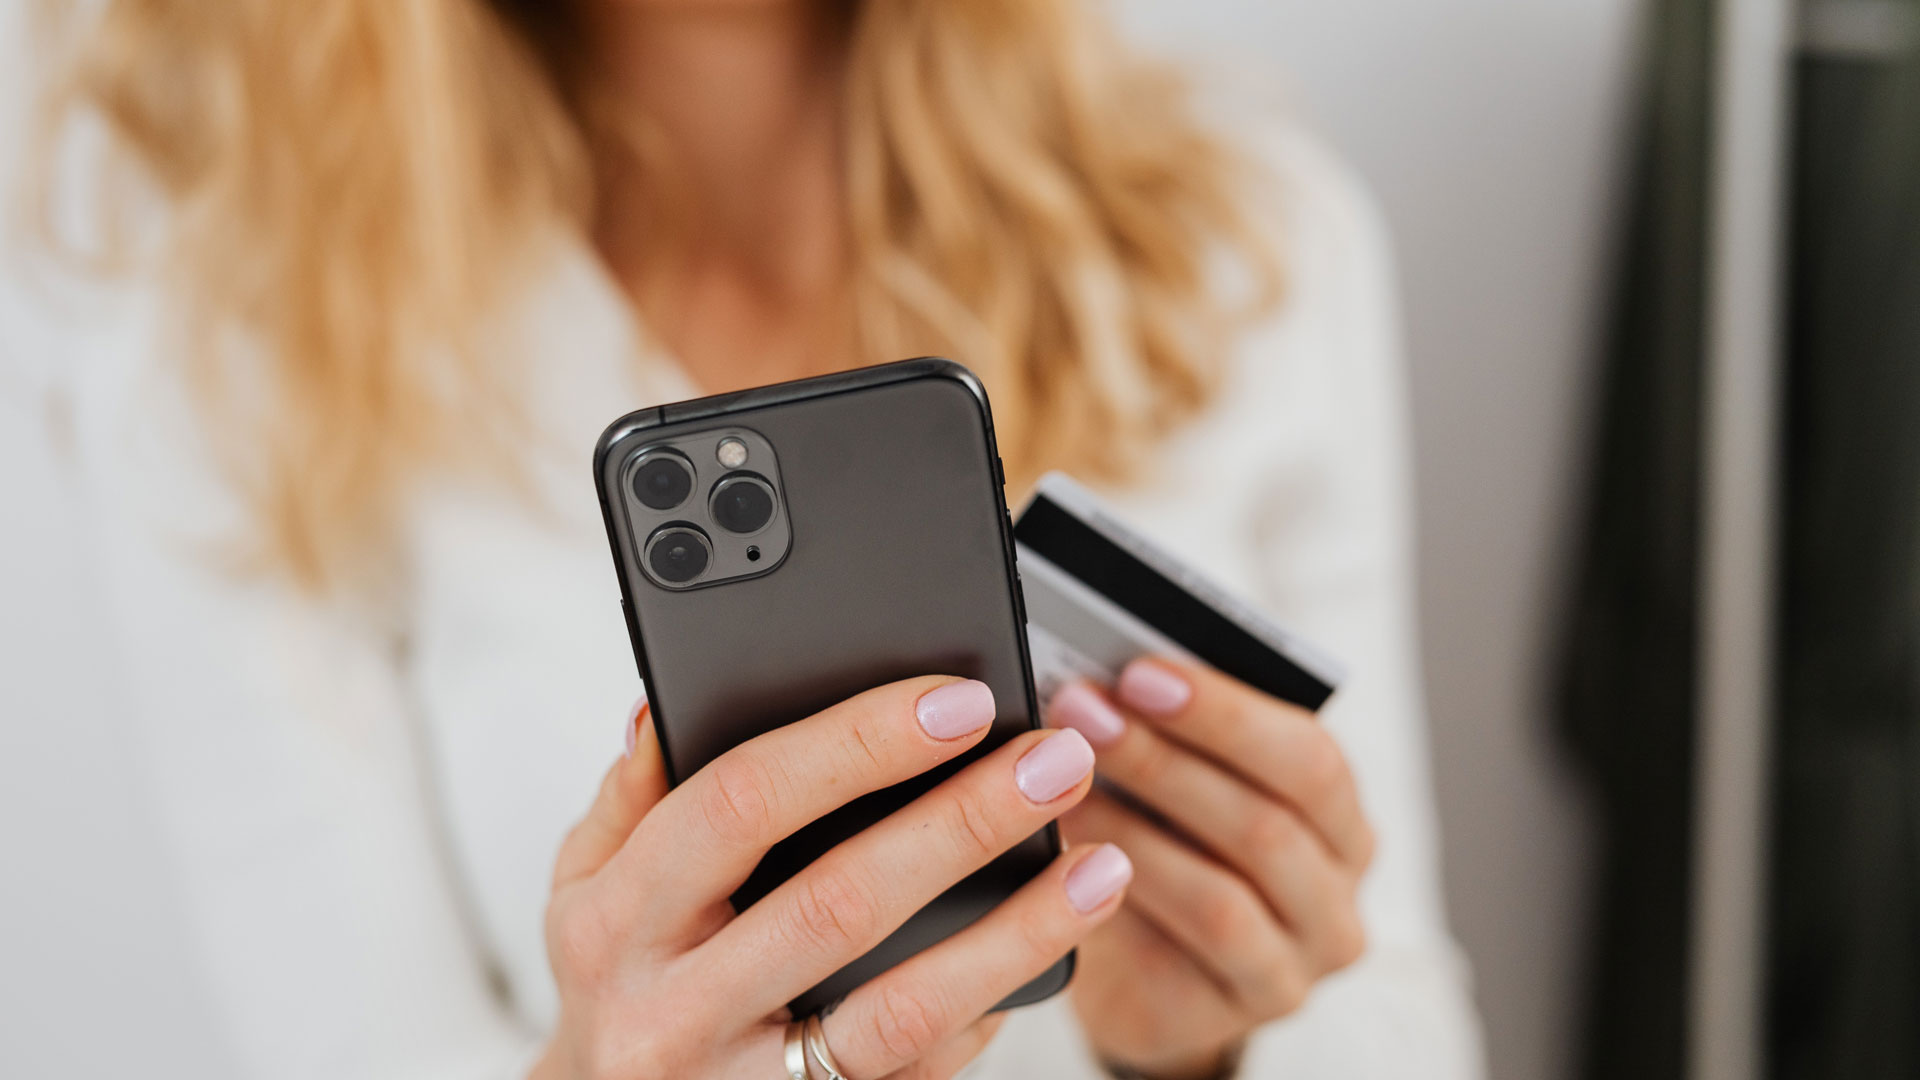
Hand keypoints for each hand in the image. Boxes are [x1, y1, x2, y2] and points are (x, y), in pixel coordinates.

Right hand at [530, 676, 1132, 1079]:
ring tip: (1100, 865)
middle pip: (839, 900)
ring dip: (1015, 933)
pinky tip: (1048, 953)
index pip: (741, 802)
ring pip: (901, 1009)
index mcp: (614, 920)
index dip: (854, 744)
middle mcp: (670, 1009)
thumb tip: (672, 700)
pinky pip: (917, 1073)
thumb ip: (632, 796)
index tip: (957, 701)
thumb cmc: (620, 984)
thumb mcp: (585, 888)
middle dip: (962, 821)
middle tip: (1056, 760)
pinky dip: (988, 1011)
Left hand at [1049, 659, 1375, 1079]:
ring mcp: (1296, 966)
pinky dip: (1123, 896)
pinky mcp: (1239, 1013)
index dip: (1223, 712)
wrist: (1142, 974)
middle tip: (1083, 712)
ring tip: (1059, 783)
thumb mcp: (1178, 786)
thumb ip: (1168, 732)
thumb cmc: (1164, 848)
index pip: (1307, 756)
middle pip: (1267, 823)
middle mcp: (1336, 895)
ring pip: (1222, 895)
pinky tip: (1068, 859)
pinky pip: (1184, 956)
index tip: (1138, 672)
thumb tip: (1104, 676)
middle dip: (1163, 759)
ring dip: (1132, 830)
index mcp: (1338, 818)